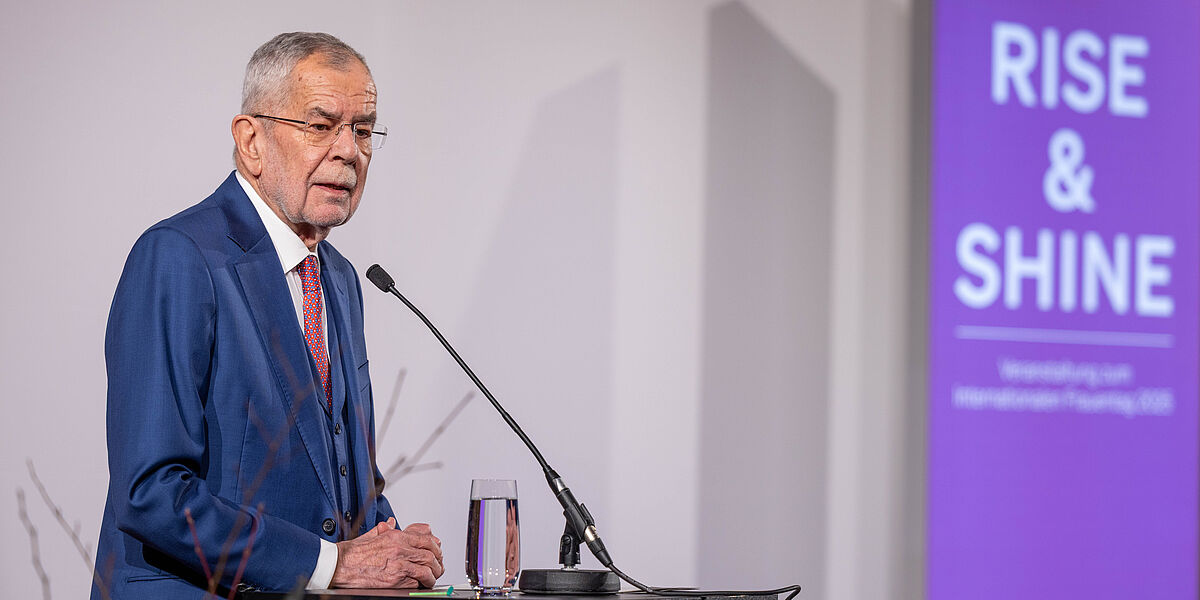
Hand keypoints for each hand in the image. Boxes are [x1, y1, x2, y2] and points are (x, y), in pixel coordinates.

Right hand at [330, 518, 444, 588]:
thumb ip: (385, 529)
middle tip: (438, 567)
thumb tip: (392, 523)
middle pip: (429, 555)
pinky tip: (420, 584)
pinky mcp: (394, 580)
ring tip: (432, 578)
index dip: (435, 547)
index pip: (426, 539)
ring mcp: (398, 565)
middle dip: (437, 562)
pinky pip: (415, 582)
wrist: (339, 565)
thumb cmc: (353, 553)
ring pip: (426, 570)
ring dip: (432, 575)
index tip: (437, 552)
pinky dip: (420, 584)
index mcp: (396, 536)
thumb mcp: (371, 535)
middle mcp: (400, 549)